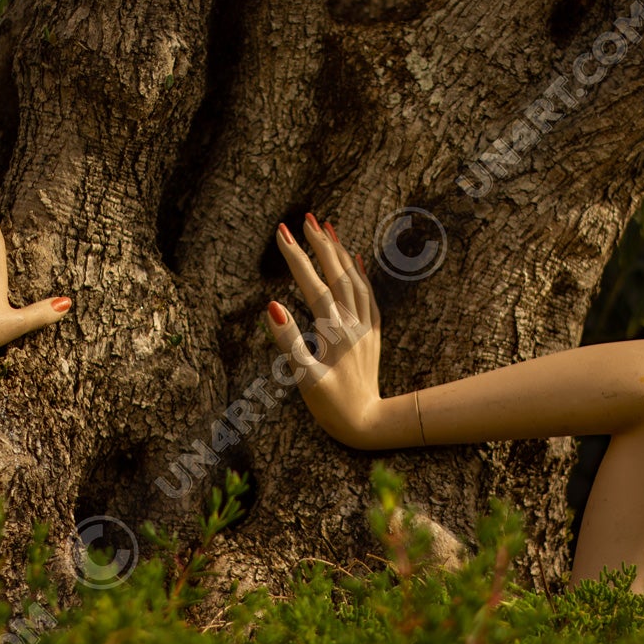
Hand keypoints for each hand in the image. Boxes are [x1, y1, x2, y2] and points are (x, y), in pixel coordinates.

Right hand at [267, 212, 382, 442]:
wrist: (371, 426)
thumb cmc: (332, 408)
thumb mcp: (304, 379)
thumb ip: (288, 342)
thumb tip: (271, 306)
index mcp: (335, 332)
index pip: (312, 285)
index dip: (296, 257)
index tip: (281, 231)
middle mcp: (354, 323)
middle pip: (337, 274)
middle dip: (319, 244)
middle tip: (304, 217)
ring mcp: (366, 328)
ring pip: (354, 279)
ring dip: (339, 252)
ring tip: (326, 229)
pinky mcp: (372, 335)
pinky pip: (368, 295)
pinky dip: (360, 274)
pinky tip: (355, 260)